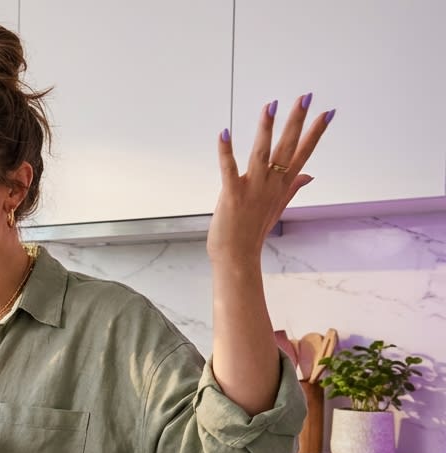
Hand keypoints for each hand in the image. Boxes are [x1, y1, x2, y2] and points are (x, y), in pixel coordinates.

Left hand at [208, 93, 331, 264]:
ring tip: (271, 106)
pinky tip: (223, 133)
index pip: (303, 154)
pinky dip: (226, 152)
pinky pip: (228, 169)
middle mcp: (271, 184)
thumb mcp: (278, 207)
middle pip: (287, 148)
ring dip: (266, 130)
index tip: (328, 112)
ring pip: (262, 154)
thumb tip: (310, 175)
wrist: (237, 256)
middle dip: (296, 122)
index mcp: (282, 185)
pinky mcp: (232, 194)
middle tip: (305, 97)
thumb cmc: (254, 230)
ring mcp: (252, 189)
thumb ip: (293, 187)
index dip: (315, 133)